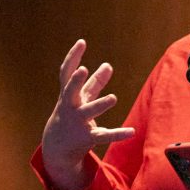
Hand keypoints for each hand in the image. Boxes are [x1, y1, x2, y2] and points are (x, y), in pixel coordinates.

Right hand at [41, 40, 135, 189]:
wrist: (58, 147)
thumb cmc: (71, 115)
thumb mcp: (81, 98)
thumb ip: (95, 82)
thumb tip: (108, 65)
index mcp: (68, 95)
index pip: (67, 73)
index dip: (73, 57)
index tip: (82, 42)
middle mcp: (70, 107)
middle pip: (70, 92)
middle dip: (75, 82)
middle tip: (82, 70)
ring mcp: (78, 122)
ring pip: (88, 112)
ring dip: (100, 105)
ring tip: (113, 98)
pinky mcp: (88, 137)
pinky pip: (104, 135)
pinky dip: (118, 133)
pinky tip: (131, 131)